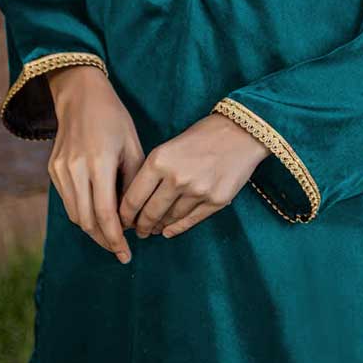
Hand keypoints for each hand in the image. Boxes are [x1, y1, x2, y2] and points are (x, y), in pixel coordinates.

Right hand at [46, 64, 144, 263]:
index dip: (116, 238)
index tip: (127, 253)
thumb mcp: (133, 146)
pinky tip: (97, 215)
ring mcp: (60, 170)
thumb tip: (134, 217)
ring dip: (93, 230)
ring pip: (75, 215)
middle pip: (88, 221)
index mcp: (99, 163)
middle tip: (121, 250)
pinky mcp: (53, 170)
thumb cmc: (113, 118)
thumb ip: (134, 182)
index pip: (106, 214)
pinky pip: (68, 201)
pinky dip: (83, 213)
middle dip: (105, 240)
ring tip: (111, 237)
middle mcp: (75, 169)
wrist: (80, 96)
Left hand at [118, 112, 270, 238]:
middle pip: (149, 213)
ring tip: (154, 228)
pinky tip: (169, 231)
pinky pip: (190, 221)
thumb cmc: (202, 136)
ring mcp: (197, 191)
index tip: (122, 220)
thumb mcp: (169, 147)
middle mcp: (176, 178)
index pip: (133, 198)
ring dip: (159, 226)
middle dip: (141, 225)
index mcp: (159, 160)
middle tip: (138, 230)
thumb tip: (137, 202)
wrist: (240, 132)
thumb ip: (152, 172)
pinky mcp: (215, 201)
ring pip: (169, 219)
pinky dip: (176, 228)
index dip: (124, 214)